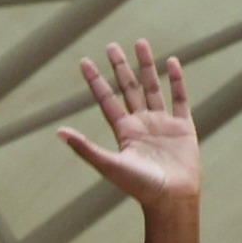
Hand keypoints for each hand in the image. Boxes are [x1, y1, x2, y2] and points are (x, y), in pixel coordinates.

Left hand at [57, 41, 197, 208]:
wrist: (172, 200)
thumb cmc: (141, 187)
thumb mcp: (110, 165)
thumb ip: (85, 148)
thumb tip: (58, 131)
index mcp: (124, 133)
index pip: (106, 100)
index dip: (95, 81)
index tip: (84, 61)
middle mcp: (142, 124)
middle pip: (128, 89)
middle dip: (120, 67)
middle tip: (111, 45)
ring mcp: (162, 124)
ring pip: (153, 88)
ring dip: (147, 66)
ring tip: (140, 43)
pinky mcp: (183, 127)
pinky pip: (179, 98)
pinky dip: (176, 81)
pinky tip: (172, 62)